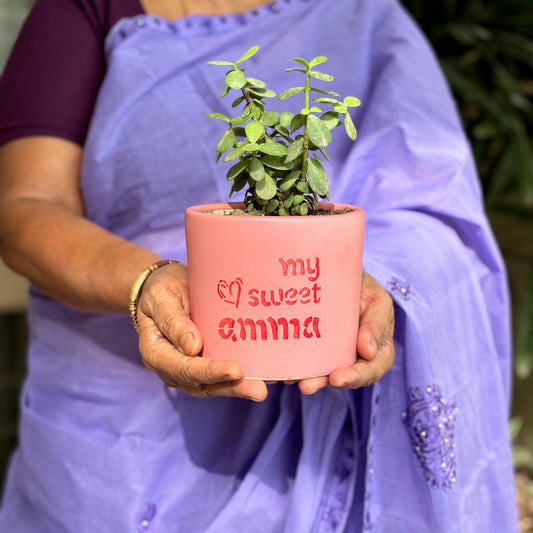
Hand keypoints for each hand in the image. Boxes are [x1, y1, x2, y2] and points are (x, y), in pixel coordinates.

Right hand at [136, 263, 267, 400]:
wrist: (166, 288)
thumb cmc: (161, 289)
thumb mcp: (160, 297)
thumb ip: (172, 320)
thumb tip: (192, 347)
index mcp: (156, 353)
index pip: (184, 368)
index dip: (210, 372)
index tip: (235, 370)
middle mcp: (173, 368)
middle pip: (203, 384)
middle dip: (232, 388)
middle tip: (259, 390)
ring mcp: (191, 368)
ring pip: (216, 384)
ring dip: (241, 388)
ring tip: (265, 387)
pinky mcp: (207, 362)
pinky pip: (224, 374)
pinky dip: (244, 377)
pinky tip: (267, 375)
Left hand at [298, 272, 394, 393]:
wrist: (342, 277)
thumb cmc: (366, 290)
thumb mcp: (378, 301)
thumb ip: (377, 324)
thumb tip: (369, 352)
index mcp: (378, 351)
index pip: (371, 370)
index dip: (355, 377)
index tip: (337, 377)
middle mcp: (356, 359)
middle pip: (344, 379)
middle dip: (325, 382)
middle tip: (307, 385)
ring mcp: (335, 358)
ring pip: (324, 375)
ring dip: (309, 380)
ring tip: (294, 381)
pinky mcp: (316, 351)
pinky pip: (307, 363)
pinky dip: (297, 368)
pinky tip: (285, 372)